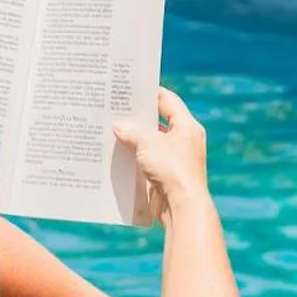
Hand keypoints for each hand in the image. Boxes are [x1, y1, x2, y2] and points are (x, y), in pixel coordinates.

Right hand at [114, 88, 210, 223]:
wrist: (182, 207)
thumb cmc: (171, 170)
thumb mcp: (148, 143)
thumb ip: (131, 130)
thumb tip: (118, 126)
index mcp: (187, 126)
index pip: (168, 100)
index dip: (149, 93)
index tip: (130, 89)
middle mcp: (183, 141)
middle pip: (157, 122)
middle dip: (136, 118)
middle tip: (114, 110)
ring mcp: (174, 159)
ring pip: (150, 143)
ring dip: (132, 138)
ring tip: (110, 130)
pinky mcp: (165, 175)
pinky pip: (146, 161)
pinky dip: (133, 157)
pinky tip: (116, 154)